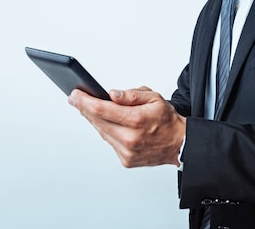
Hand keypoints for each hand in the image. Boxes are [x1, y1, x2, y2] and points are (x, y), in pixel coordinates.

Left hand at [68, 87, 185, 167]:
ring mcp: (127, 151)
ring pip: (102, 132)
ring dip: (93, 120)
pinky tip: (104, 122)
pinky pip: (109, 142)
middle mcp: (130, 138)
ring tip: (87, 108)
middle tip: (75, 99)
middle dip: (84, 108)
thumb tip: (112, 94)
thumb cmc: (167, 120)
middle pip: (98, 121)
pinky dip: (106, 131)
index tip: (75, 94)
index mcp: (136, 120)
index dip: (85, 101)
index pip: (102, 109)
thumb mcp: (154, 98)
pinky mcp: (126, 160)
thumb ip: (131, 95)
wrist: (179, 144)